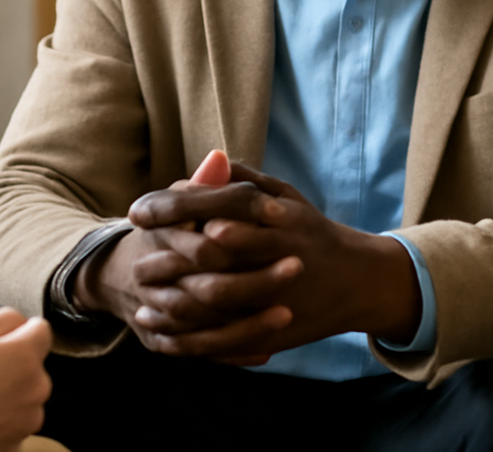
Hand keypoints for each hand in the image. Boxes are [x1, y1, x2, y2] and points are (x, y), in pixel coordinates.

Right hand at [0, 308, 52, 451]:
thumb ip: (3, 319)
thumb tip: (20, 321)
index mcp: (25, 356)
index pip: (41, 330)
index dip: (19, 330)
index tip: (3, 338)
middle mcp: (35, 389)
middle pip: (32, 366)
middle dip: (12, 364)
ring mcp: (28, 419)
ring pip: (24, 396)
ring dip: (7, 393)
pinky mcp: (16, 443)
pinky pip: (13, 421)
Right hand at [71, 151, 298, 362]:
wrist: (115, 275)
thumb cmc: (162, 233)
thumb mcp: (175, 205)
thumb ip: (201, 187)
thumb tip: (219, 158)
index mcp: (157, 238)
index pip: (202, 245)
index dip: (241, 238)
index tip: (281, 227)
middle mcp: (150, 279)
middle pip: (206, 289)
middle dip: (254, 282)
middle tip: (297, 268)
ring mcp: (153, 314)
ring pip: (203, 328)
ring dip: (247, 323)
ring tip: (286, 314)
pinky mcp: (160, 341)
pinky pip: (199, 352)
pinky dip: (233, 351)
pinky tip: (268, 349)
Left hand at [131, 161, 423, 357]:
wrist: (359, 281)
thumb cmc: (311, 231)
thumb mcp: (286, 196)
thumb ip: (245, 180)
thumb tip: (207, 159)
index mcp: (276, 215)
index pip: (216, 204)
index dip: (172, 207)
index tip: (136, 211)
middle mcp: (278, 251)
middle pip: (212, 249)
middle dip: (167, 249)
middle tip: (132, 250)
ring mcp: (278, 293)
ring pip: (217, 293)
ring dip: (172, 289)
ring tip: (139, 283)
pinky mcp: (274, 327)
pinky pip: (225, 332)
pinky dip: (186, 329)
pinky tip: (156, 322)